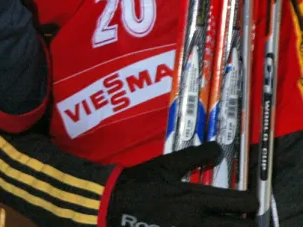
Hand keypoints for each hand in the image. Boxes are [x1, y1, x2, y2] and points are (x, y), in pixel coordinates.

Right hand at [106, 143, 256, 226]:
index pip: (241, 203)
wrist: (115, 204)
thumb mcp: (166, 164)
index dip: (252, 201)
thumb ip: (194, 156)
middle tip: (244, 215)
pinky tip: (206, 225)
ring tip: (227, 221)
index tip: (251, 199)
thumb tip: (218, 149)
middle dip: (248, 221)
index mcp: (197, 199)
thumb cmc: (141, 182)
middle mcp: (199, 221)